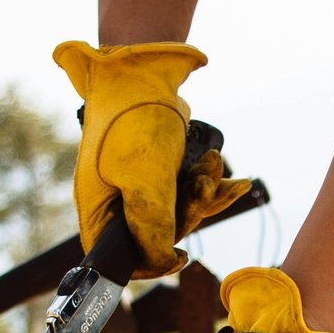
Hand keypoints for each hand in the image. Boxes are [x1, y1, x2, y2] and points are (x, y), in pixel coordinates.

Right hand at [53, 40, 249, 278]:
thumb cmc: (135, 120)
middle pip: (154, 237)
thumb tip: (163, 262)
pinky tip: (236, 181)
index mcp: (98, 208)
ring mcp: (134, 184)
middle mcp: (113, 200)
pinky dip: (208, 183)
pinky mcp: (157, 170)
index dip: (149, 265)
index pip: (118, 258)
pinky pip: (186, 191)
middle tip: (200, 187)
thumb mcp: (145, 180)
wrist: (142, 67)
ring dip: (202, 193)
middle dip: (188, 214)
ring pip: (176, 212)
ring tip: (211, 163)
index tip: (180, 257)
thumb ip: (152, 228)